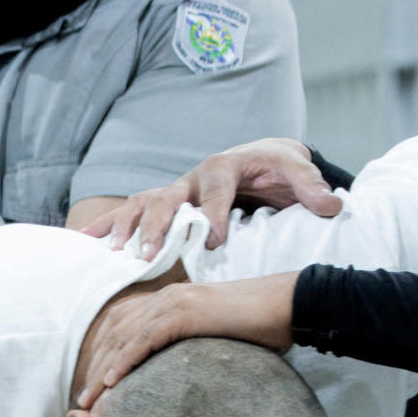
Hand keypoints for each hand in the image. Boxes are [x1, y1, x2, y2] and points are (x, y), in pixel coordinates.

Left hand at [67, 273, 297, 416]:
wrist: (288, 304)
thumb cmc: (260, 326)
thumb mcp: (217, 337)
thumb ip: (194, 349)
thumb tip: (186, 378)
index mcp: (170, 301)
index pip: (122, 326)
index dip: (103, 355)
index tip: (93, 387)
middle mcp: (166, 298)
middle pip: (115, 332)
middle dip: (94, 367)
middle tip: (82, 401)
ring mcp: (174, 302)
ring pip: (124, 338)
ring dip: (102, 371)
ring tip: (88, 401)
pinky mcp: (186, 313)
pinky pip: (145, 339)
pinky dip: (125, 361)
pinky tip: (112, 383)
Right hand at [71, 139, 341, 254]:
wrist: (263, 159)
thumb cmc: (279, 169)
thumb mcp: (299, 172)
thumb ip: (312, 188)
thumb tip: (332, 204)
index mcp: (223, 167)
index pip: (216, 191)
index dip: (212, 214)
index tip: (212, 241)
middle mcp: (191, 177)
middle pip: (167, 198)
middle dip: (157, 227)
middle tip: (148, 256)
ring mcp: (173, 189)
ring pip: (140, 205)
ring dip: (125, 230)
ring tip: (113, 257)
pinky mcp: (162, 203)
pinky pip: (127, 213)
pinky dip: (104, 227)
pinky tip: (84, 246)